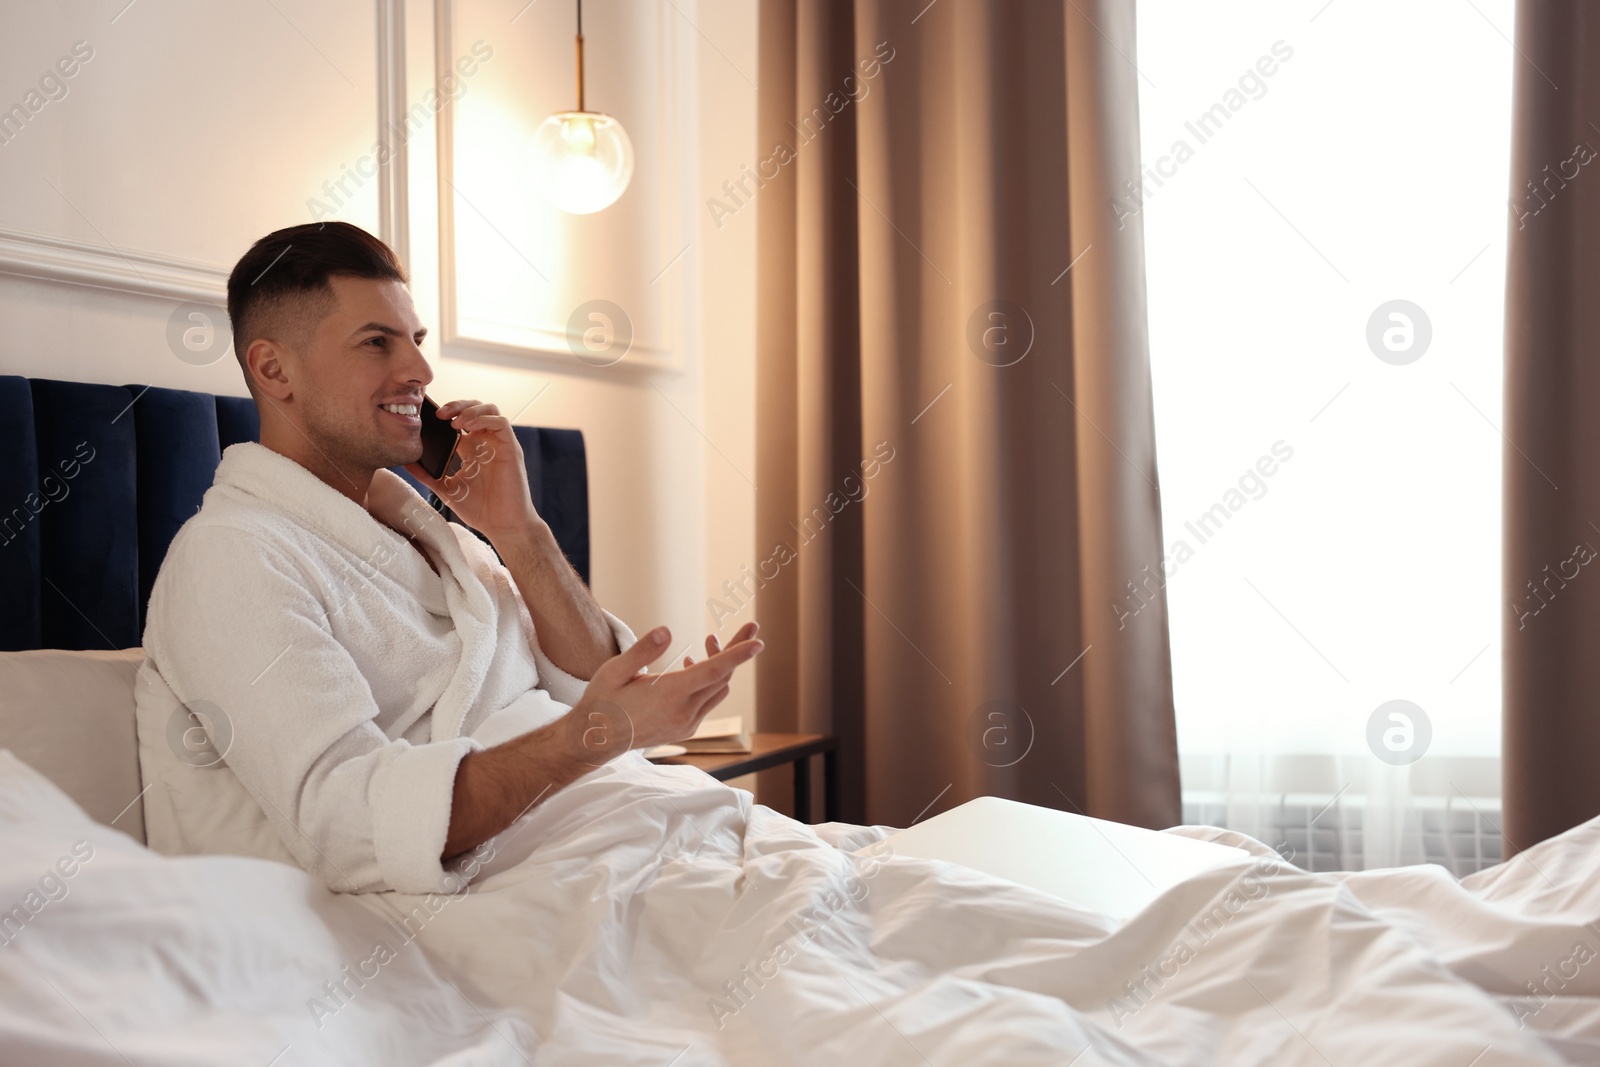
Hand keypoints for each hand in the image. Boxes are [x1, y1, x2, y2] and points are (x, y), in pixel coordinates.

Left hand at [403, 399, 537, 539]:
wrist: (502, 526)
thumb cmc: (480, 510)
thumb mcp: (446, 489)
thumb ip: (427, 474)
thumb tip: (405, 462)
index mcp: (472, 449)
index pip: (460, 420)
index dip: (447, 413)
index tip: (427, 417)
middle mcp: (486, 443)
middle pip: (474, 408)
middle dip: (456, 406)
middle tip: (440, 414)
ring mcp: (499, 444)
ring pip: (489, 409)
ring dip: (470, 409)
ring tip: (454, 421)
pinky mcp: (510, 448)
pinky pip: (501, 422)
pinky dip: (483, 418)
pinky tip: (467, 426)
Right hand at [565, 621, 762, 762]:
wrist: (596, 739)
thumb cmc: (603, 701)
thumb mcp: (614, 671)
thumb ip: (641, 651)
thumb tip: (666, 631)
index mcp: (669, 695)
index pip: (713, 671)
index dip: (737, 655)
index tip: (757, 641)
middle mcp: (684, 712)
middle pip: (723, 677)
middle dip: (736, 650)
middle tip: (749, 625)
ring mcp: (687, 723)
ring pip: (718, 690)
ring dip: (722, 665)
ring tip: (710, 640)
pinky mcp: (685, 729)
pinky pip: (708, 701)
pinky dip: (709, 681)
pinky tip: (691, 666)